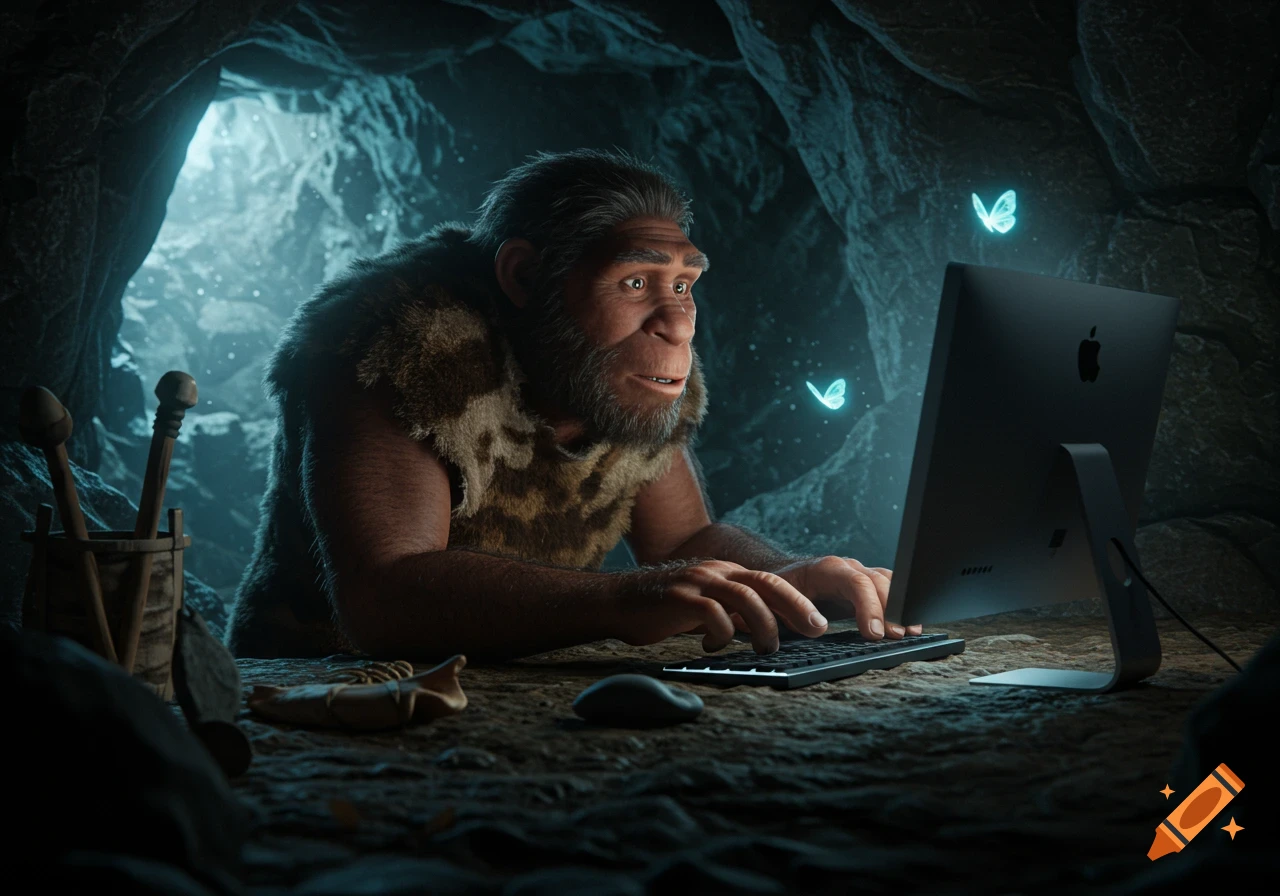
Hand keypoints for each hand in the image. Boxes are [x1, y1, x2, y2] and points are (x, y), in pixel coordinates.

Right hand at [612, 559, 828, 653]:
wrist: (617, 601)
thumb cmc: (664, 610)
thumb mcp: (706, 609)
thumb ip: (733, 614)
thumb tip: (766, 633)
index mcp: (726, 573)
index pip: (771, 582)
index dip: (798, 602)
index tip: (819, 623)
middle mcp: (716, 572)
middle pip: (766, 583)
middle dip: (796, 606)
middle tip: (817, 629)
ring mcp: (697, 581)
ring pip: (745, 597)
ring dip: (763, 625)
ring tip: (767, 649)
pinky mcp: (679, 597)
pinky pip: (712, 612)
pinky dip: (722, 632)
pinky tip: (712, 647)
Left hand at [773, 556, 920, 640]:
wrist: (781, 580)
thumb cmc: (778, 591)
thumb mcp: (778, 600)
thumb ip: (796, 611)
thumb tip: (820, 626)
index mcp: (827, 569)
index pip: (856, 582)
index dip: (869, 607)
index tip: (874, 634)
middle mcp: (848, 568)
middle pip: (878, 582)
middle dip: (890, 609)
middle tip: (897, 636)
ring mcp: (860, 575)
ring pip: (890, 584)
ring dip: (901, 607)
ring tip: (911, 632)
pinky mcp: (866, 587)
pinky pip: (891, 590)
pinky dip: (902, 606)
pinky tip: (911, 624)